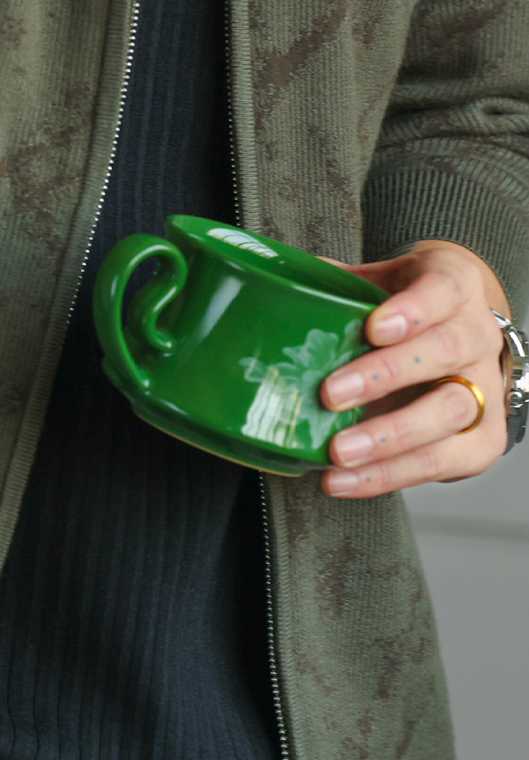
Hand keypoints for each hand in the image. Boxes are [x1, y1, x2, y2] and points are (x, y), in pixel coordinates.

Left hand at [317, 240, 507, 497]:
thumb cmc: (404, 305)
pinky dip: (390, 474)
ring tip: (340, 451)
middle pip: (444, 352)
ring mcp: (487, 387)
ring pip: (450, 411)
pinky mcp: (483, 438)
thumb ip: (335, 284)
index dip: (412, 309)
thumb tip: (273, 286)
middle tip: (331, 394)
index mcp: (454, 285)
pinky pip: (443, 461)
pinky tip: (346, 478)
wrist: (453, 334)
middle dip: (386, 375)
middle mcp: (478, 334)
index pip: (442, 289)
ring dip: (390, 436)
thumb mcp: (378, 281)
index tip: (373, 328)